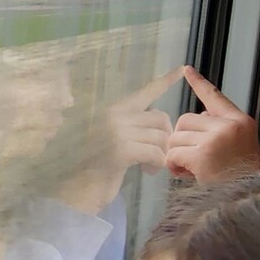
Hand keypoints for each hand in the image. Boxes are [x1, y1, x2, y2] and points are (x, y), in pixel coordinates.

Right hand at [56, 67, 183, 214]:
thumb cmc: (98, 169)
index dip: (163, 82)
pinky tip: (147, 171)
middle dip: (165, 138)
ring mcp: (116, 131)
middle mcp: (114, 115)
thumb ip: (133, 128)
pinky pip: (154, 152)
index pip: (144, 92)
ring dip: (161, 155)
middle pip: (160, 118)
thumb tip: (162, 123)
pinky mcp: (120, 150)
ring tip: (150, 167)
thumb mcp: (116, 142)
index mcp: (114, 110)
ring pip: (160, 137)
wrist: (79, 190)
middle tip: (157, 156)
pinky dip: (157, 164)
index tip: (181, 69)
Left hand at [165, 66, 259, 181]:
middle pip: (186, 120)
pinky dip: (174, 165)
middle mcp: (230, 126)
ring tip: (190, 169)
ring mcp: (216, 140)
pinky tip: (185, 173)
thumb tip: (198, 120)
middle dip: (183, 140)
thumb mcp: (240, 148)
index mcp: (241, 122)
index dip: (199, 83)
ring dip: (177, 154)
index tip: (186, 70)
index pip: (215, 97)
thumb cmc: (241, 178)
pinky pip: (173, 153)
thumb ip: (219, 130)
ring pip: (176, 137)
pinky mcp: (203, 156)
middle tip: (191, 159)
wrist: (248, 200)